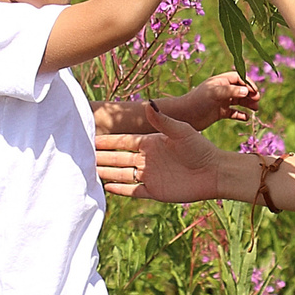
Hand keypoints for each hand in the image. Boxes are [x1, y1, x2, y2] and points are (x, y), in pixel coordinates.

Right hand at [96, 105, 234, 204]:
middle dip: (100, 156)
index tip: (89, 137)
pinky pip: (132, 190)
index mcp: (151, 142)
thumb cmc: (200, 148)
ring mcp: (150, 175)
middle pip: (117, 157)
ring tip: (87, 171)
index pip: (122, 141)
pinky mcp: (154, 191)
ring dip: (106, 172)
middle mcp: (147, 159)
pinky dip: (120, 189)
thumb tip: (148, 103)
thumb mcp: (181, 131)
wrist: (214, 172)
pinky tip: (106, 187)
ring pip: (121, 173)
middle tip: (80, 154)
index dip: (107, 140)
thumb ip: (162, 120)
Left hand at [153, 71, 259, 128]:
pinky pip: (234, 112)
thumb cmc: (198, 101)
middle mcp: (222, 90)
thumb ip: (231, 91)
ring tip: (256, 109)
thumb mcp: (214, 93)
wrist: (184, 116)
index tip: (254, 91)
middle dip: (250, 94)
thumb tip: (247, 92)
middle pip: (241, 89)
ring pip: (239, 101)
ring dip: (248, 104)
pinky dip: (241, 115)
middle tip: (257, 100)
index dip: (248, 83)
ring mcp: (221, 101)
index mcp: (220, 81)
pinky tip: (246, 118)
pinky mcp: (219, 112)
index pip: (239, 78)